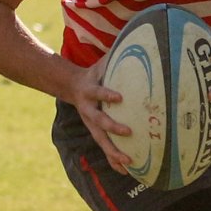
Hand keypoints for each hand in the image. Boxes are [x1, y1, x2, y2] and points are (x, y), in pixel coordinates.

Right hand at [64, 55, 134, 171]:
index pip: (99, 92)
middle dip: (113, 127)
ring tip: (129, 162)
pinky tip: (128, 171)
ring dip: (114, 152)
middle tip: (128, 132)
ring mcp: (91, 124)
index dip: (107, 94)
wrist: (71, 87)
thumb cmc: (94, 72)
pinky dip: (115, 161)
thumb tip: (139, 38)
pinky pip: (105, 149)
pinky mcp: (96, 133)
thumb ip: (118, 53)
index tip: (119, 96)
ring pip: (102, 140)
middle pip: (99, 121)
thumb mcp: (102, 62)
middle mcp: (89, 110)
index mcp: (90, 91)